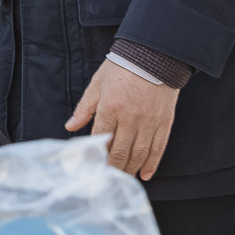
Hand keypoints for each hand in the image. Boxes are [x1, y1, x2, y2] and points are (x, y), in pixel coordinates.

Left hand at [66, 59, 180, 180]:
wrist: (154, 54)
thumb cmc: (122, 67)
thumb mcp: (98, 83)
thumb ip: (85, 107)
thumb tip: (70, 126)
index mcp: (111, 107)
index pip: (102, 140)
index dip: (97, 157)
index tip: (93, 170)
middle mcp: (131, 117)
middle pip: (121, 151)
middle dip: (114, 169)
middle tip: (108, 180)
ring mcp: (149, 120)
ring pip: (139, 153)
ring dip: (131, 169)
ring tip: (124, 179)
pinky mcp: (164, 121)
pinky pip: (158, 147)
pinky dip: (152, 163)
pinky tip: (145, 174)